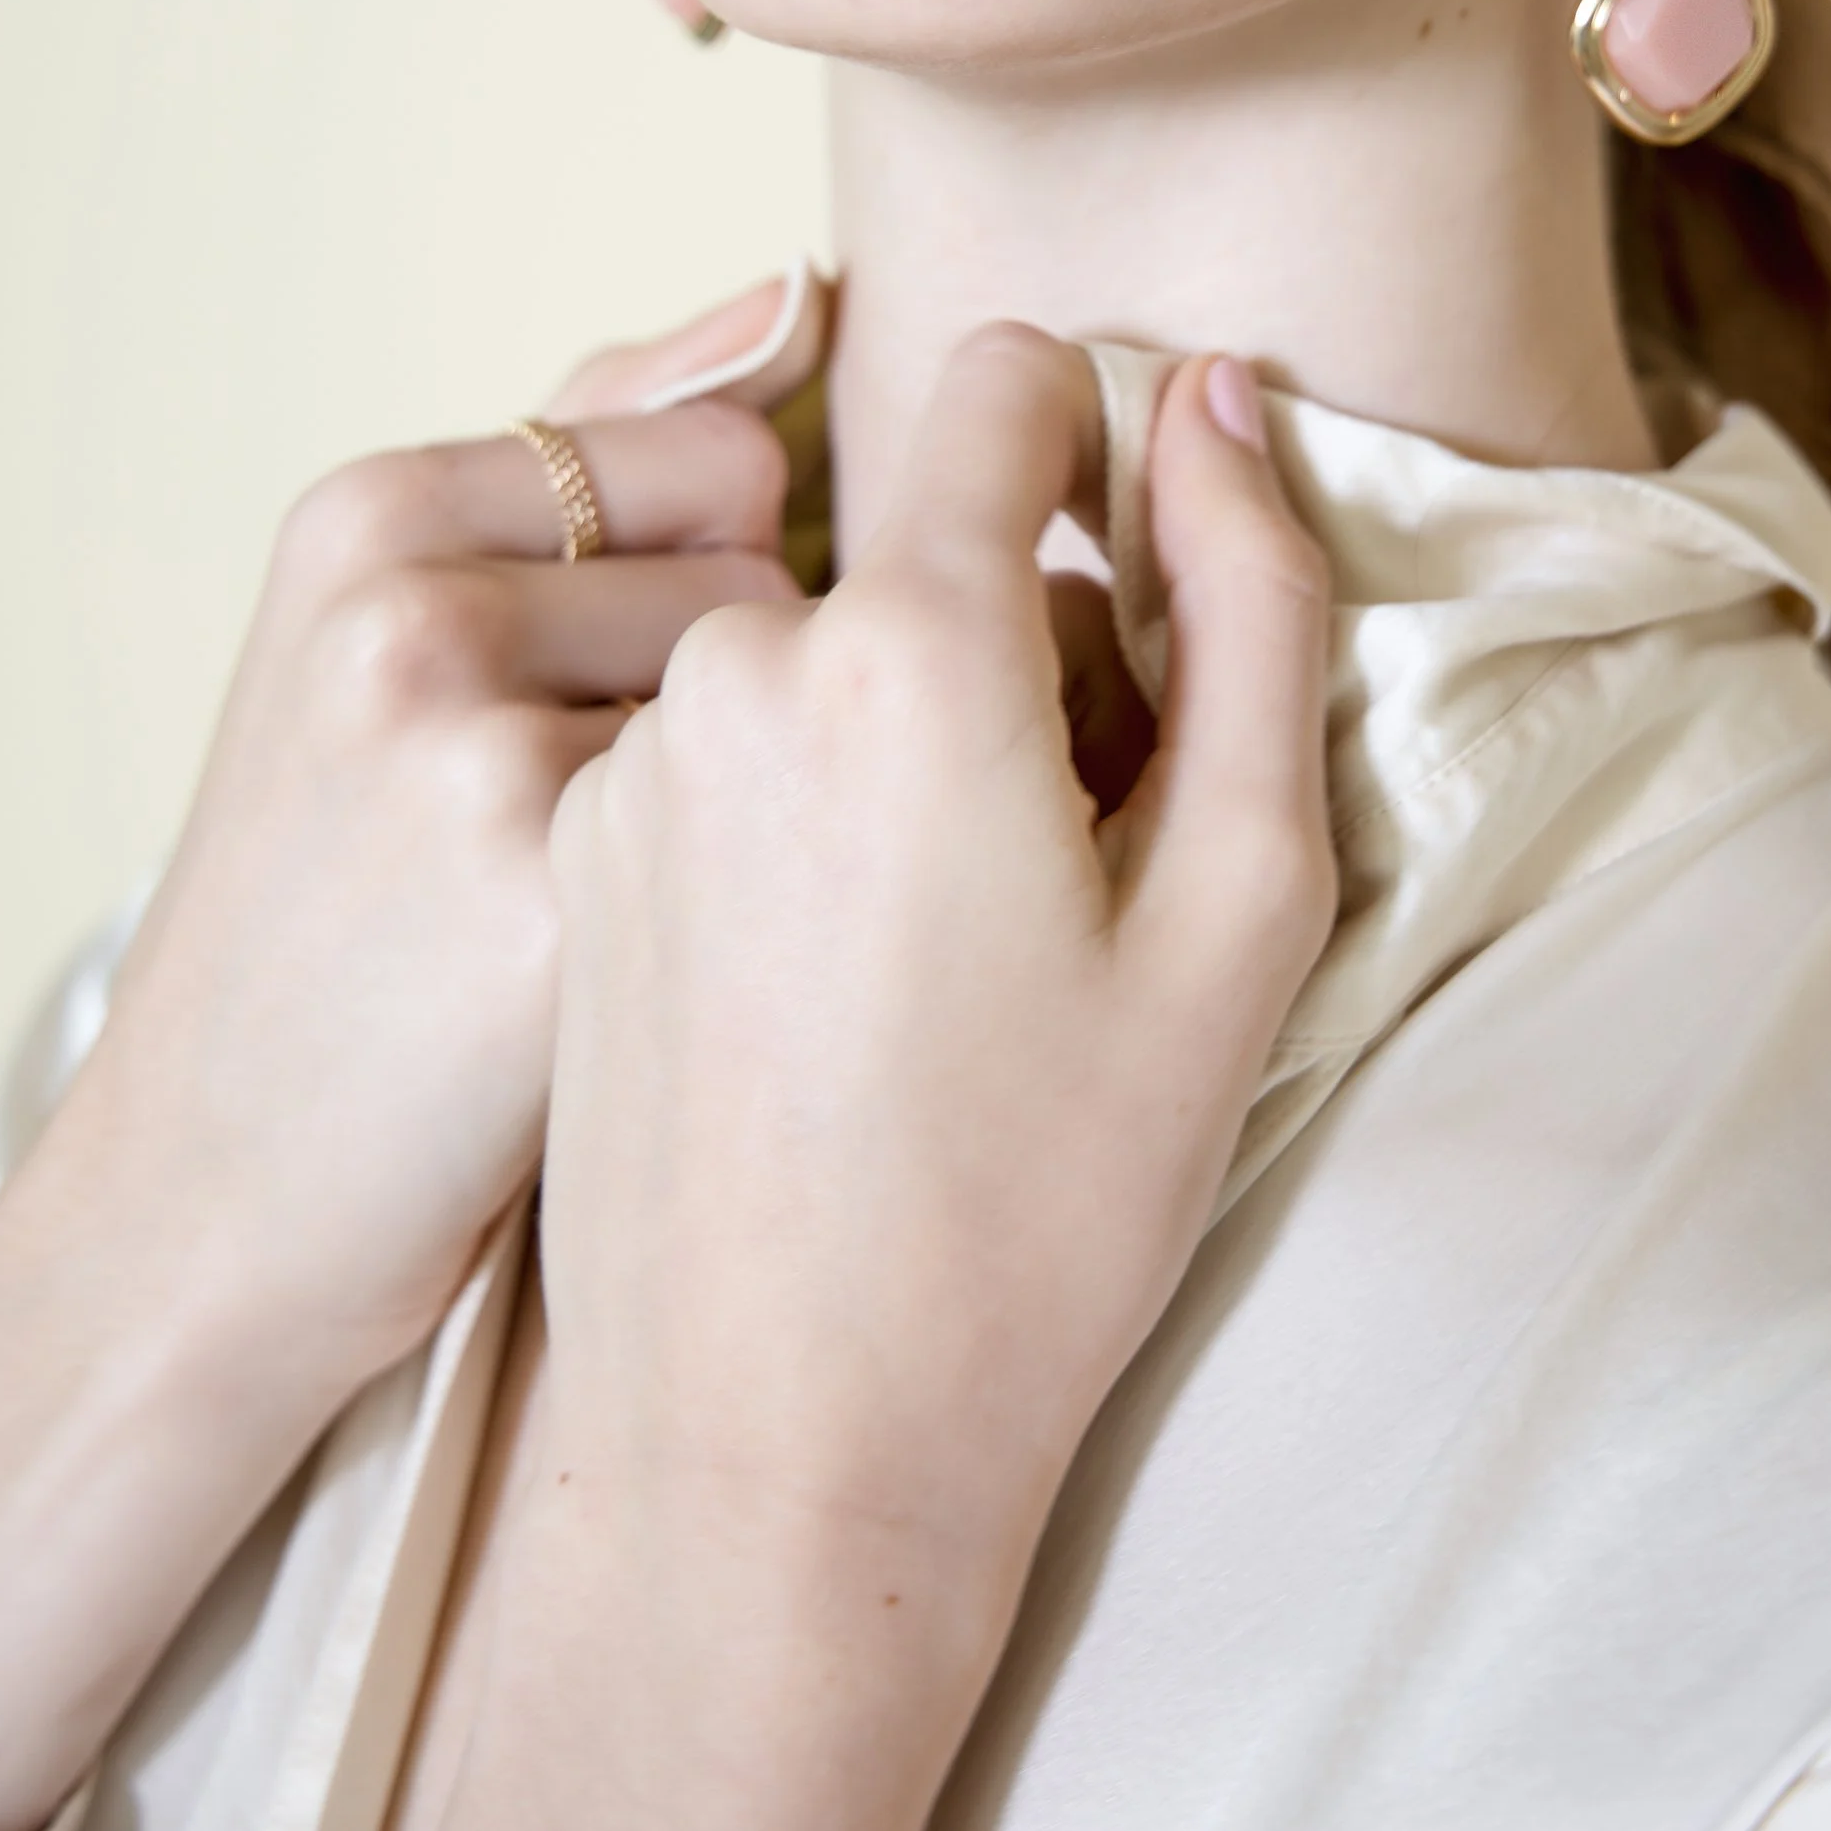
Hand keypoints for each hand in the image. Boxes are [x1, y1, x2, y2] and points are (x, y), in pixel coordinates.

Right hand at [0, 284, 807, 1830]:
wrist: (213, 1202)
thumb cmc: (346, 907)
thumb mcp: (391, 640)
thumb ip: (596, 450)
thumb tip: (795, 292)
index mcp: (364, 512)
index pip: (724, 448)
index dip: (735, 585)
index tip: (635, 705)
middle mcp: (406, 608)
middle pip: (773, 569)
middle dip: (753, 686)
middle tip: (618, 825)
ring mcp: (468, 754)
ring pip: (793, 700)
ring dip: (769, 797)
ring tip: (631, 907)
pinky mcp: (550, 905)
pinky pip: (781, 834)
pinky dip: (759, 913)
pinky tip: (658, 989)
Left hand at [372, 328, 1332, 1830]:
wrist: (778, 1453)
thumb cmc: (1041, 1205)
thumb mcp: (1242, 902)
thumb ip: (1252, 606)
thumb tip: (1218, 401)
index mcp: (904, 644)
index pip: (1001, 376)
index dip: (1099, 458)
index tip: (1139, 615)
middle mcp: (732, 664)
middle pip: (919, 538)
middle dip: (1019, 639)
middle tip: (1073, 868)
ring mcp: (633, 764)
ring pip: (826, 647)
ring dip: (914, 733)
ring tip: (957, 954)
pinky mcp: (577, 859)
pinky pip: (734, 750)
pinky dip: (810, 813)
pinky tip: (846, 998)